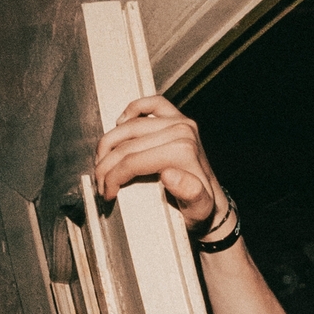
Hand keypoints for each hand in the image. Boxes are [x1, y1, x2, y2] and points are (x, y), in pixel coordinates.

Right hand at [93, 94, 225, 233]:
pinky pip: (153, 104)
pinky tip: (121, 122)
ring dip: (109, 143)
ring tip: (102, 163)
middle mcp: (182, 131)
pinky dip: (134, 109)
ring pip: (130, 126)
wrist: (212, 204)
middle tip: (100, 184)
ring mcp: (180, 122)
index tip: (107, 194)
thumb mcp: (197, 209)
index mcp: (183, 151)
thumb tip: (170, 174)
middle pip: (128, 145)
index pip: (133, 161)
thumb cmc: (200, 209)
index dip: (113, 178)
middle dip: (106, 166)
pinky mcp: (177, 118)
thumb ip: (189, 193)